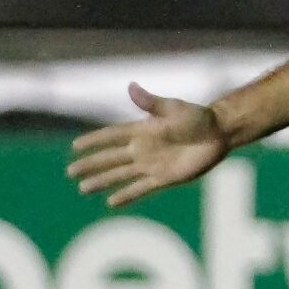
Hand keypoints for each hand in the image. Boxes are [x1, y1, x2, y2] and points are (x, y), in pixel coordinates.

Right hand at [65, 83, 230, 208]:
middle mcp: (142, 148)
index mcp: (142, 130)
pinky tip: (111, 202)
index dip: (94, 141)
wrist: (219, 134)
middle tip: (70, 172)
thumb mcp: (173, 108)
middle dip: (91, 165)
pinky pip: (141, 188)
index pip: (111, 136)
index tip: (75, 146)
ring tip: (83, 188)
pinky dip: (126, 195)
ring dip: (102, 181)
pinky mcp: (164, 178)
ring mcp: (152, 164)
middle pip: (110, 158)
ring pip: (121, 175)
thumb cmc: (197, 117)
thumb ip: (151, 103)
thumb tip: (130, 86)